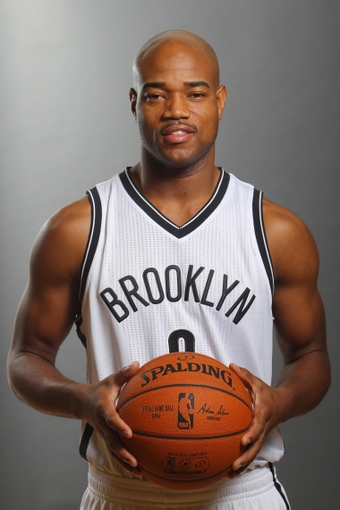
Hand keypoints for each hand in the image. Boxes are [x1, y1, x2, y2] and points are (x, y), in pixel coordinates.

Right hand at [82, 361, 140, 475]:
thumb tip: (138, 364)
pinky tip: (140, 470)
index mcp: (103, 409)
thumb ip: (124, 373)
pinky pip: (116, 452)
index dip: (119, 425)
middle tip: (135, 461)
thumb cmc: (100, 390)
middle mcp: (103, 425)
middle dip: (123, 453)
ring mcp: (104, 434)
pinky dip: (126, 462)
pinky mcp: (107, 438)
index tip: (129, 432)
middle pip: (112, 442)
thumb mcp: (110, 380)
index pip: (111, 419)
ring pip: (114, 451)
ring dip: (125, 463)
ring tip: (139, 472)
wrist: (81, 403)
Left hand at [228, 363, 282, 476]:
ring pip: (255, 452)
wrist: (285, 404)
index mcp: (263, 412)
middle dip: (247, 456)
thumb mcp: (257, 382)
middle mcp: (264, 426)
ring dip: (245, 464)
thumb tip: (231, 365)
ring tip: (231, 473)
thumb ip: (244, 375)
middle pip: (257, 445)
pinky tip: (231, 470)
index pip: (259, 425)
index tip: (244, 441)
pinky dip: (244, 462)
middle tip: (235, 464)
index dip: (252, 434)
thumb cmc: (267, 392)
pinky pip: (252, 452)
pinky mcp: (260, 439)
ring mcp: (263, 434)